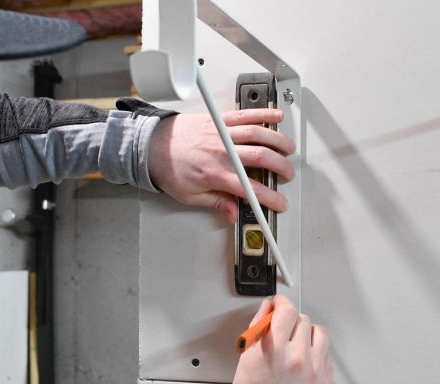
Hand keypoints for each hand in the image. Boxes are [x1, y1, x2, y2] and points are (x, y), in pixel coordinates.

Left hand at [148, 109, 295, 222]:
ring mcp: (222, 134)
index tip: (280, 203)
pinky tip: (276, 118)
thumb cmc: (168, 168)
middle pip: (261, 158)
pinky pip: (245, 115)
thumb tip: (233, 213)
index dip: (270, 198)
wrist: (151, 144)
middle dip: (281, 167)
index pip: (251, 189)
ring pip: (258, 134)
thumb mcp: (190, 195)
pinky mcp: (219, 120)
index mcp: (215, 174)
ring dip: (278, 142)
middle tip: (287, 175)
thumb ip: (216, 203)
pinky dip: (263, 114)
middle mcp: (221, 152)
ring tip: (289, 149)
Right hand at [232, 295, 332, 383]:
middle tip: (282, 329)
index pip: (285, 311)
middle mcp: (296, 358)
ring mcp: (314, 369)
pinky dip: (317, 350)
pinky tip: (304, 357)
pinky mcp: (325, 379)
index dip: (281, 303)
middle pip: (302, 319)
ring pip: (319, 332)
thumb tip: (266, 310)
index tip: (279, 303)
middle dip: (291, 322)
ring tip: (296, 341)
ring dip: (307, 333)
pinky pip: (327, 351)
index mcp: (273, 351)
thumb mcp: (246, 360)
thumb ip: (257, 329)